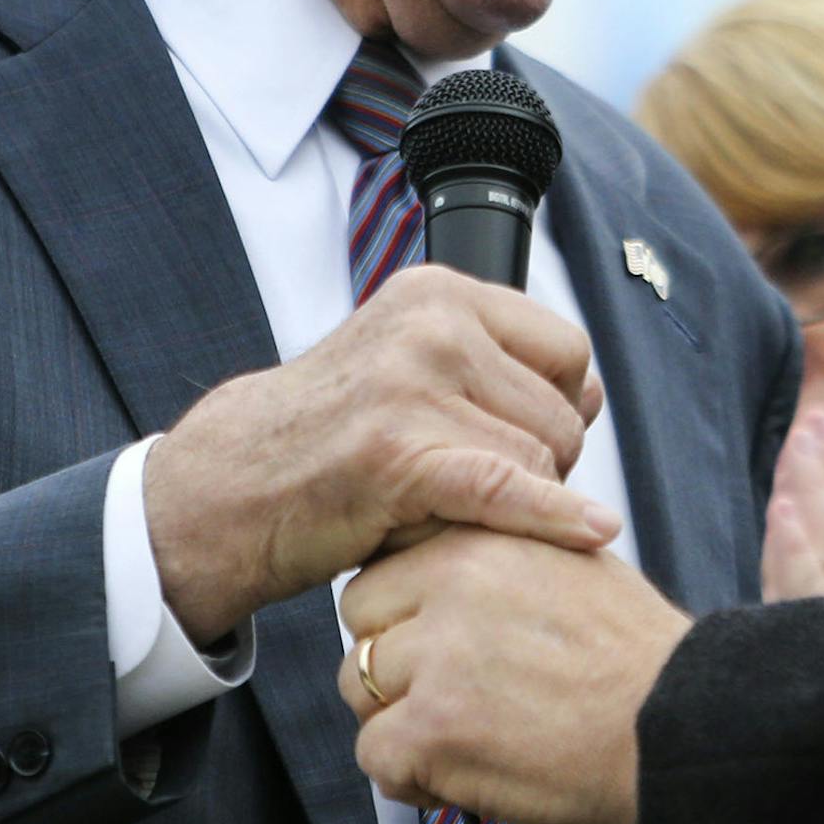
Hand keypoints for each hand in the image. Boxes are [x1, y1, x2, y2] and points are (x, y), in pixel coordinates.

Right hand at [146, 265, 618, 642]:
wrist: (229, 486)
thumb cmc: (333, 436)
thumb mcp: (412, 370)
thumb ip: (497, 368)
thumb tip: (594, 391)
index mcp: (439, 292)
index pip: (566, 350)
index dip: (561, 405)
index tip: (523, 441)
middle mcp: (431, 324)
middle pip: (560, 410)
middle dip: (541, 463)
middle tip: (477, 490)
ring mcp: (411, 385)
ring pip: (540, 457)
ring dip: (515, 502)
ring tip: (448, 508)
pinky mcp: (398, 454)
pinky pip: (508, 487)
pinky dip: (553, 516)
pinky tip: (594, 531)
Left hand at [338, 526, 689, 823]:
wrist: (685, 727)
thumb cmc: (644, 661)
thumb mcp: (576, 562)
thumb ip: (504, 556)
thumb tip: (448, 572)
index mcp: (486, 536)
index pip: (387, 562)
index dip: (408, 608)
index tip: (440, 638)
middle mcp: (454, 583)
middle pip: (360, 620)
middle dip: (393, 659)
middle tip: (453, 691)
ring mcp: (438, 656)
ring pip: (357, 688)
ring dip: (402, 719)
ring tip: (473, 733)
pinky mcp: (431, 729)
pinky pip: (376, 757)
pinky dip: (416, 778)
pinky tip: (473, 772)